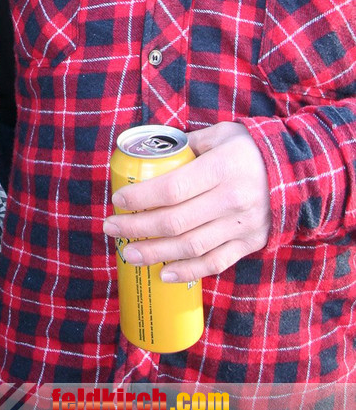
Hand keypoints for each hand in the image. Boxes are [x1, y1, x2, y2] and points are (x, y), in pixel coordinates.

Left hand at [103, 122, 269, 281]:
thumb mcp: (221, 134)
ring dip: (155, 253)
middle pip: (175, 221)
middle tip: (111, 228)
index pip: (173, 188)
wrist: (298, 173)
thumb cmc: (249, 149)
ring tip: (128, 254)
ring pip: (191, 247)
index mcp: (221, 168)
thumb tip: (155, 154)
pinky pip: (214, 263)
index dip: (142, 196)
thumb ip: (189, 144)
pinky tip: (164, 274)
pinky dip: (188, 272)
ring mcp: (241, 225)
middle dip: (137, 227)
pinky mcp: (248, 243)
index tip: (118, 199)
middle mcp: (231, 200)